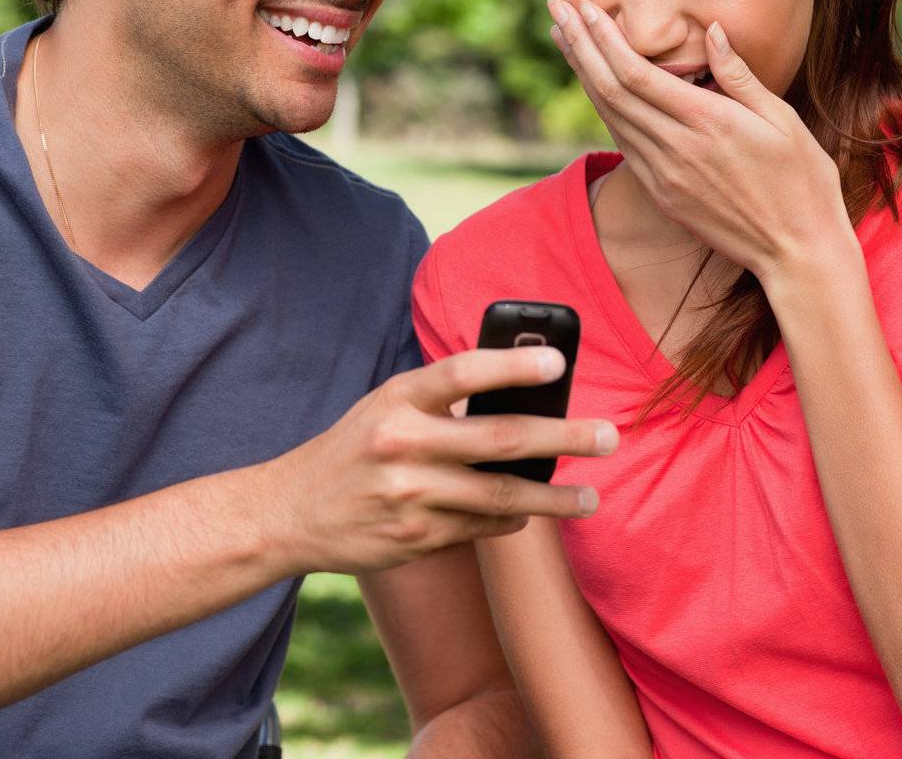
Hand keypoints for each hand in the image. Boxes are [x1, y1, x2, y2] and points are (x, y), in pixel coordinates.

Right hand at [261, 347, 619, 574]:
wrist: (293, 511)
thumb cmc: (355, 445)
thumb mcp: (386, 404)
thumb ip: (441, 399)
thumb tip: (521, 395)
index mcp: (397, 399)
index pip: (462, 374)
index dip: (512, 366)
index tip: (558, 364)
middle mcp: (403, 444)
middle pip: (499, 439)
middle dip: (563, 438)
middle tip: (609, 436)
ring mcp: (410, 496)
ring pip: (500, 496)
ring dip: (553, 498)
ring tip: (591, 497)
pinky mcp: (416, 538)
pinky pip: (481, 528)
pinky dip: (512, 520)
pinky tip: (533, 513)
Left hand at [547, 0, 856, 284]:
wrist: (797, 252)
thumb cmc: (801, 181)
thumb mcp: (781, 119)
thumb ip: (739, 75)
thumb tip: (712, 31)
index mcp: (706, 122)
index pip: (636, 72)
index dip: (604, 39)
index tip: (585, 9)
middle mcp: (676, 147)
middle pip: (610, 89)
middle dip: (580, 46)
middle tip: (557, 11)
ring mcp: (664, 175)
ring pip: (609, 116)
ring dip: (583, 75)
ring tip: (565, 40)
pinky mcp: (662, 194)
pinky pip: (623, 144)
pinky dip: (604, 110)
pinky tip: (594, 88)